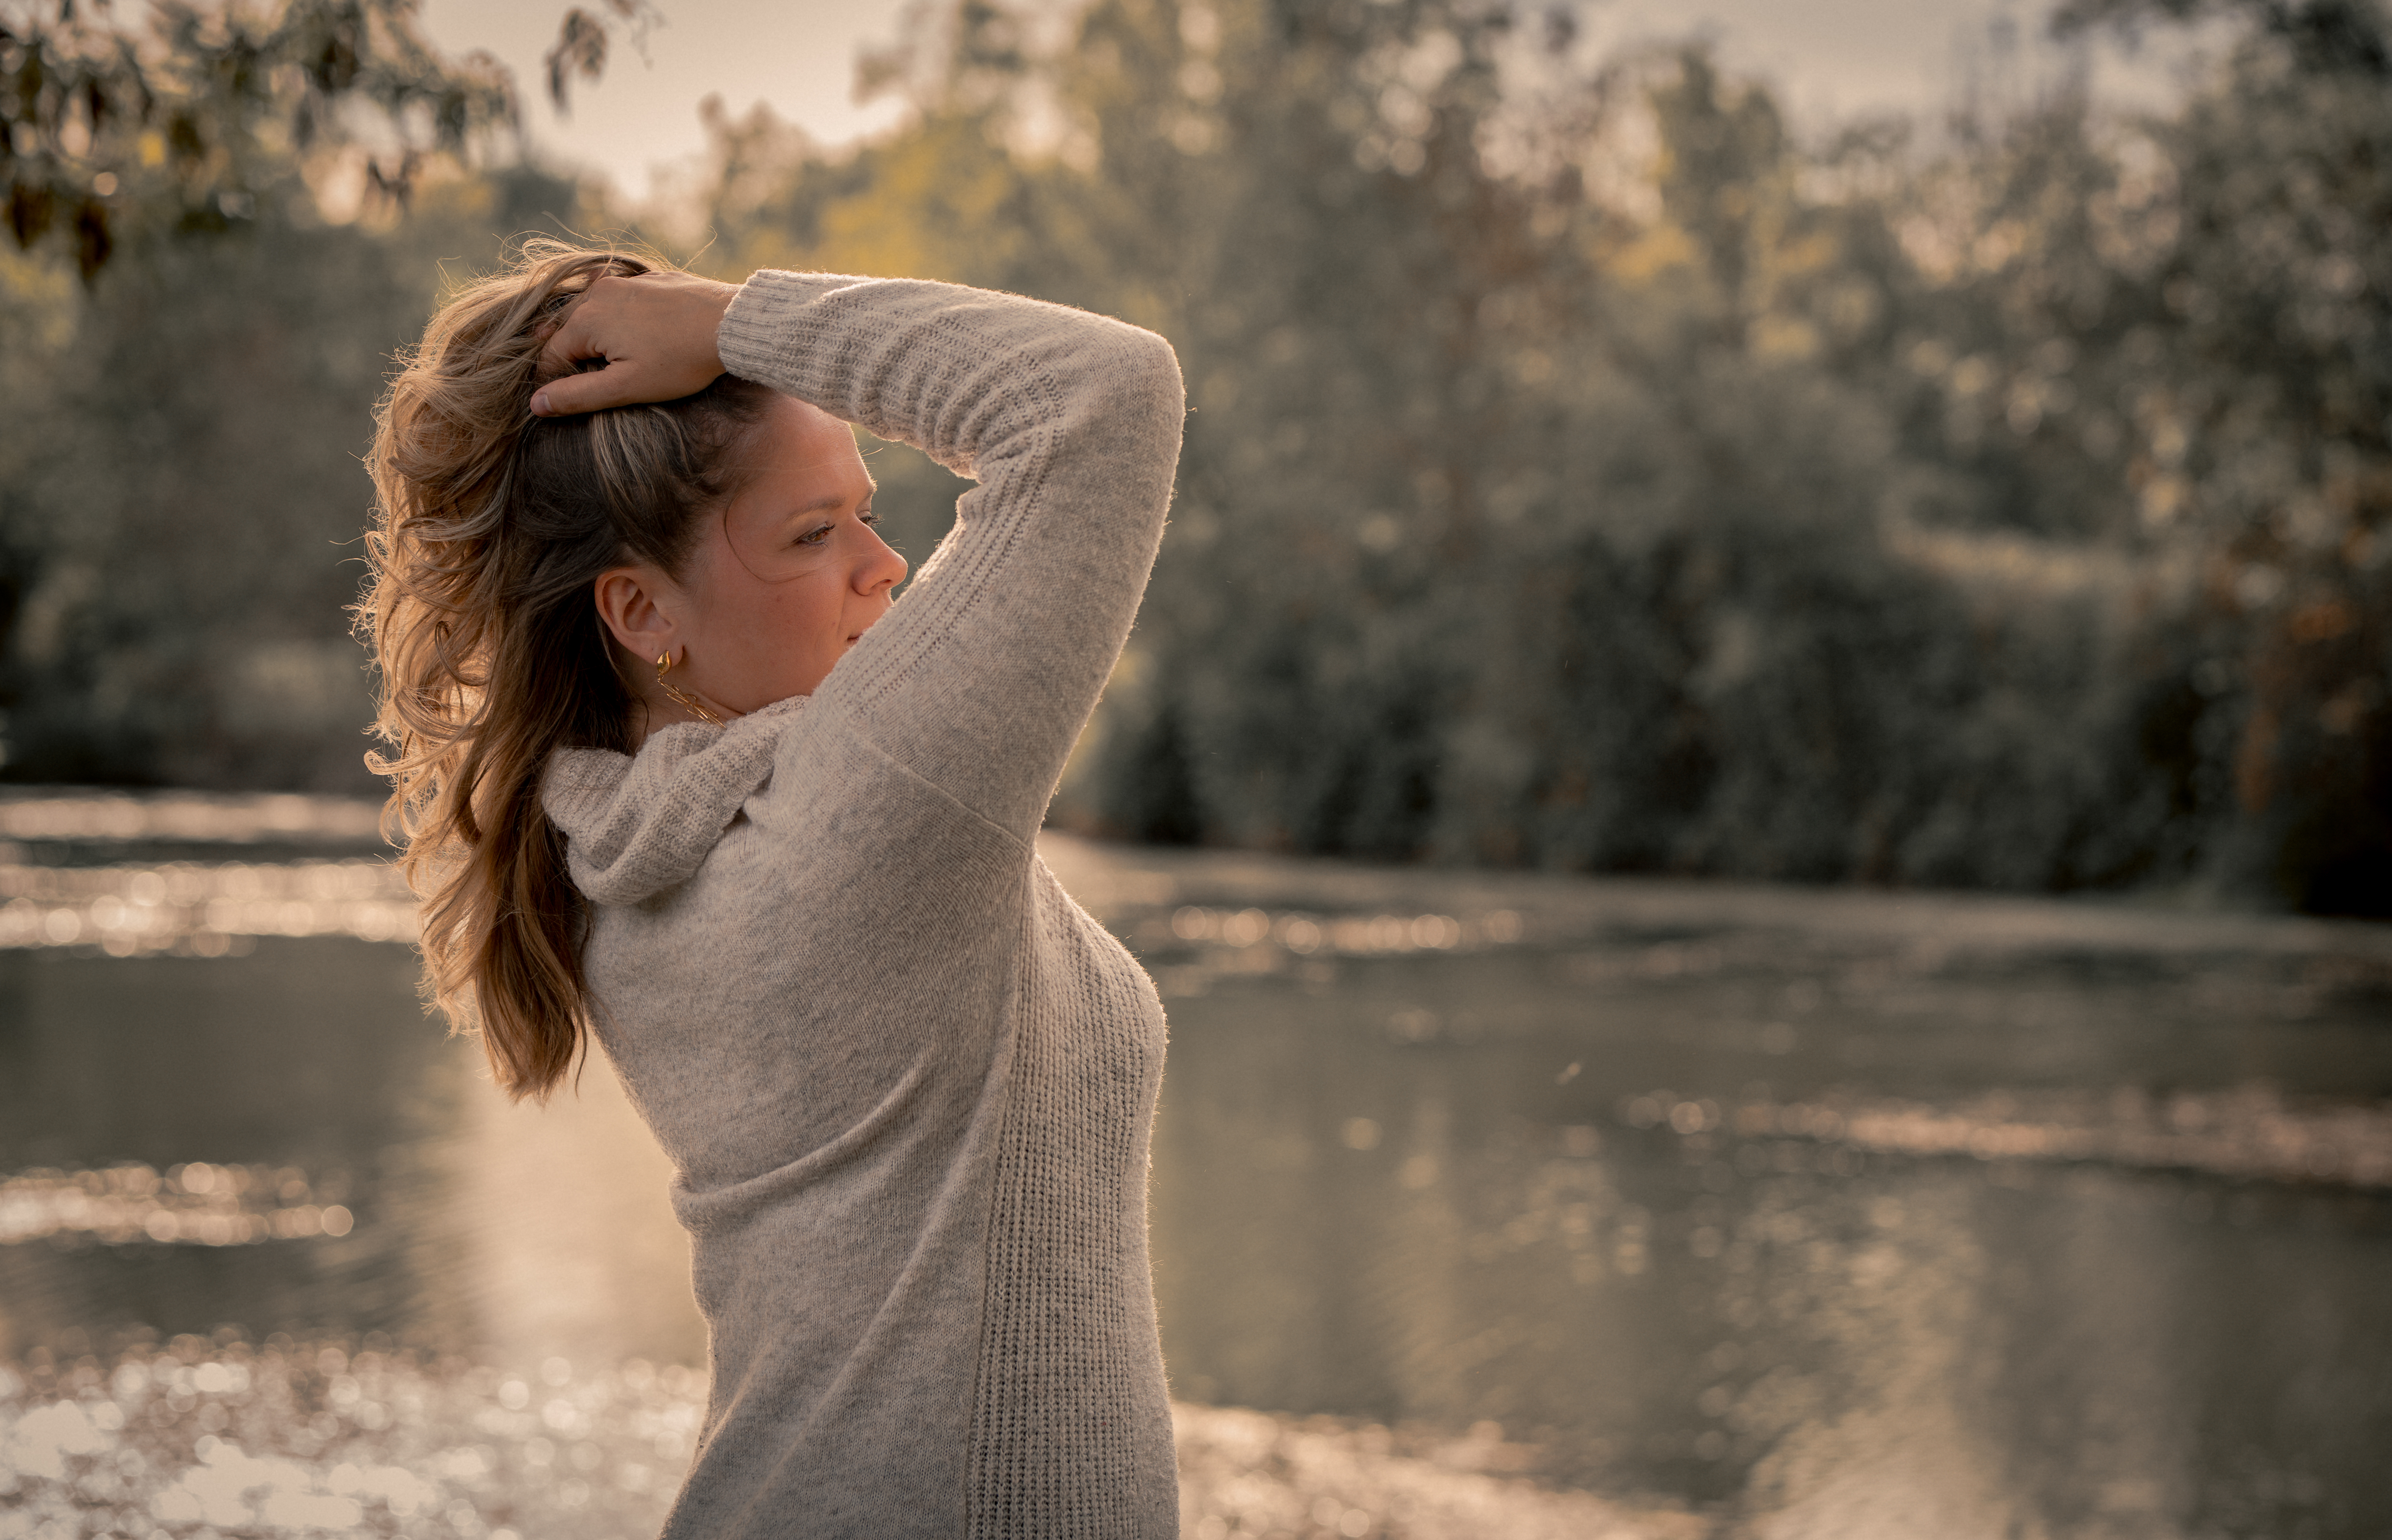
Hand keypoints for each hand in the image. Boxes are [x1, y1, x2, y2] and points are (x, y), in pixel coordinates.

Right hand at [530, 270, 741, 415]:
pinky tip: (631, 330)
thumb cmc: (680, 361)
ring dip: (592, 333)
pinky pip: (619, 297)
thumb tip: (536, 403)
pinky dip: (616, 315)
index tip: (568, 400)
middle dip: (571, 354)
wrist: (730, 324)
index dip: (555, 381)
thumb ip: (578, 395)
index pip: (552, 355)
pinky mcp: (648, 280)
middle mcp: (598, 293)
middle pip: (568, 329)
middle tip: (584, 379)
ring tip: (605, 358)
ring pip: (592, 310)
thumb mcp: (626, 387)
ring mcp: (624, 282)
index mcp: (586, 320)